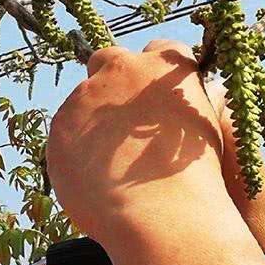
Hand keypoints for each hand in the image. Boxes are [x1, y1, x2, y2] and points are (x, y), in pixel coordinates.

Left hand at [46, 40, 226, 243]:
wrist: (161, 213)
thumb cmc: (194, 178)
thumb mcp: (204, 128)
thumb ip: (187, 104)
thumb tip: (184, 102)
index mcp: (164, 64)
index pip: (159, 50)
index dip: (155, 74)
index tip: (155, 97)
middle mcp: (123, 68)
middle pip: (109, 59)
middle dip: (113, 81)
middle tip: (122, 122)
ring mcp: (87, 96)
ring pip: (84, 101)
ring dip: (93, 122)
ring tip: (112, 164)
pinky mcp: (60, 126)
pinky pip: (66, 133)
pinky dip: (76, 150)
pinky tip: (95, 176)